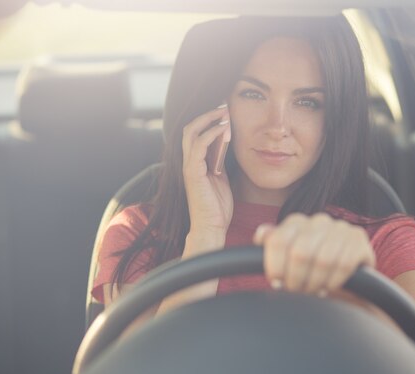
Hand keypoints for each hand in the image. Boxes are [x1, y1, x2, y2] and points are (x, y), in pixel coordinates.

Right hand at [182, 105, 233, 236]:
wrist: (211, 227)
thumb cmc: (217, 206)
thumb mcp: (222, 178)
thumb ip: (220, 162)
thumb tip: (226, 145)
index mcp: (194, 162)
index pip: (196, 133)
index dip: (208, 120)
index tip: (225, 111)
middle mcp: (188, 161)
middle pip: (191, 128)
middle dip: (208, 114)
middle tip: (225, 106)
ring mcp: (188, 166)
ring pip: (192, 132)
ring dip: (210, 120)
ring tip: (225, 113)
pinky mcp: (192, 172)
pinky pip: (199, 146)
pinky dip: (211, 134)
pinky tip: (224, 129)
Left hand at [253, 213, 375, 294]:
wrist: (345, 278)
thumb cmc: (310, 269)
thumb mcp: (286, 259)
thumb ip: (271, 245)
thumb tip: (263, 233)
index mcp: (297, 222)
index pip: (278, 241)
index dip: (275, 267)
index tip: (276, 282)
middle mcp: (319, 220)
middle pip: (300, 252)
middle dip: (296, 278)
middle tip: (296, 290)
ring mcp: (341, 228)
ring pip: (322, 260)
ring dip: (315, 282)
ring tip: (312, 290)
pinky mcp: (359, 239)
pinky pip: (344, 264)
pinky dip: (334, 281)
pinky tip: (329, 286)